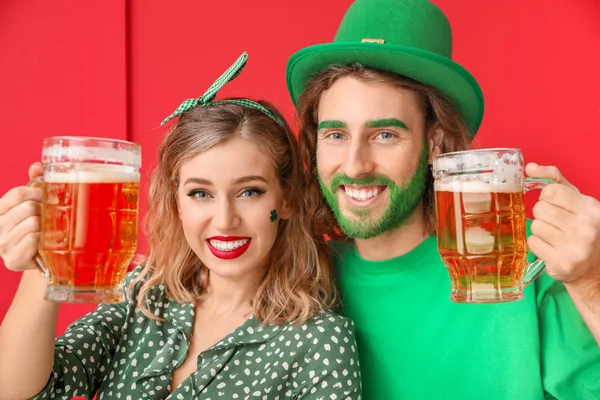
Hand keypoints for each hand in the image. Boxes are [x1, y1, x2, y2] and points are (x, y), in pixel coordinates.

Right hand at [0, 162, 43, 270]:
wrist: (37, 259)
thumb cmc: (34, 229)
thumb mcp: (31, 205)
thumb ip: (34, 184)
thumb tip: (37, 166)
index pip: (18, 193)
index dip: (37, 192)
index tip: (47, 197)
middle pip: (28, 208)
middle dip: (44, 211)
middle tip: (49, 217)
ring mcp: (2, 245)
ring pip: (33, 223)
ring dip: (46, 226)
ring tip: (46, 231)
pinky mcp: (13, 259)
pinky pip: (33, 240)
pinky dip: (43, 240)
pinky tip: (44, 243)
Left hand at [526, 163, 599, 291]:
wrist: (594, 265)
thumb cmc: (582, 226)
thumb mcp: (577, 200)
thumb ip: (554, 180)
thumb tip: (530, 167)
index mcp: (590, 209)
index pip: (551, 191)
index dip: (548, 197)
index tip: (556, 204)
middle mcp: (585, 228)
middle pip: (539, 209)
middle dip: (543, 214)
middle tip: (556, 222)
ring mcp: (573, 248)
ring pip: (535, 226)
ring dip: (540, 229)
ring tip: (555, 235)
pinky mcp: (560, 264)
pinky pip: (532, 243)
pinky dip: (538, 244)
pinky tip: (552, 247)